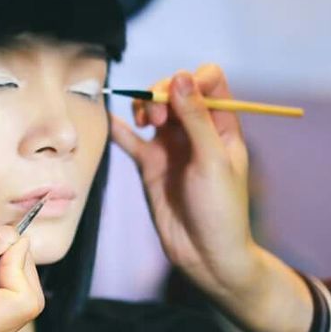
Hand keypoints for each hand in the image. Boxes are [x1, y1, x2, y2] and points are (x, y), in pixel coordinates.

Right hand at [109, 65, 255, 297]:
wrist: (206, 255)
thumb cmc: (221, 210)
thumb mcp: (212, 161)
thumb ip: (196, 119)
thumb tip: (180, 76)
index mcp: (222, 125)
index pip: (209, 81)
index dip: (192, 79)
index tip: (179, 95)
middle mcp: (197, 130)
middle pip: (175, 90)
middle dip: (162, 93)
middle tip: (157, 117)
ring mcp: (172, 146)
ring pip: (153, 109)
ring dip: (144, 106)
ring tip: (145, 123)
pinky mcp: (151, 164)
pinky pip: (131, 139)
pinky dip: (120, 128)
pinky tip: (108, 119)